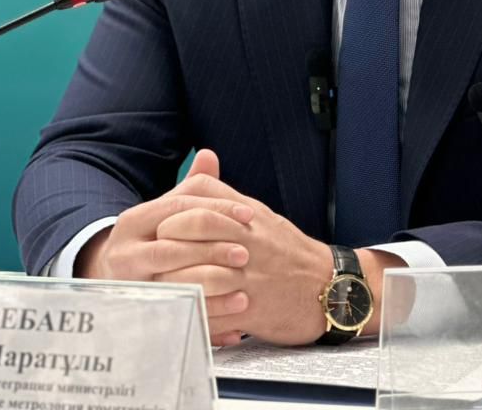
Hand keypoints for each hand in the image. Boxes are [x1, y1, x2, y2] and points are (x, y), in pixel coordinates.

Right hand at [74, 150, 255, 343]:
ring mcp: (130, 286)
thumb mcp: (167, 212)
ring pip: (171, 285)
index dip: (216, 209)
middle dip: (212, 250)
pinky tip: (234, 326)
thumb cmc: (153, 239)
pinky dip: (206, 322)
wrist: (114, 279)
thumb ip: (192, 187)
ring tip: (244, 291)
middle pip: (172, 248)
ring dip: (212, 289)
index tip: (249, 215)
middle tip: (247, 253)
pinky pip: (177, 319)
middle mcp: (126, 253)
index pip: (177, 207)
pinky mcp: (139, 315)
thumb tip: (208, 154)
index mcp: (135, 221)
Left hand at [154, 172, 335, 345]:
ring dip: (170, 282)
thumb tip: (198, 167)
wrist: (331, 286)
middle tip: (150, 258)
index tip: (159, 228)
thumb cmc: (288, 252)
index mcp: (245, 216)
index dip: (169, 215)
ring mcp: (248, 275)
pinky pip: (211, 311)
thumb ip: (225, 195)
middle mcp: (246, 240)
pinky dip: (192, 313)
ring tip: (158, 287)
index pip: (196, 202)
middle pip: (188, 233)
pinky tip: (181, 313)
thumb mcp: (259, 215)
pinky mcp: (252, 309)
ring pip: (192, 274)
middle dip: (162, 248)